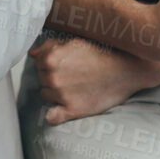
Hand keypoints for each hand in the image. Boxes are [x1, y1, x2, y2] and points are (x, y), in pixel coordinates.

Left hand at [30, 35, 159, 124]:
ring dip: (54, 92)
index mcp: (51, 57)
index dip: (48, 62)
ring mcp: (62, 94)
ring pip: (45, 95)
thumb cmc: (102, 53)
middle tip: (71, 74)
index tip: (63, 64)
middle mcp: (53, 76)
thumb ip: (49, 46)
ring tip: (74, 86)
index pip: (37, 63)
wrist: (127, 69)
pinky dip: (53, 115)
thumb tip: (32, 53)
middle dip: (51, 76)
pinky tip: (60, 109)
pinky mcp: (72, 109)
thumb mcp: (75, 41)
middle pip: (40, 78)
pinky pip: (51, 117)